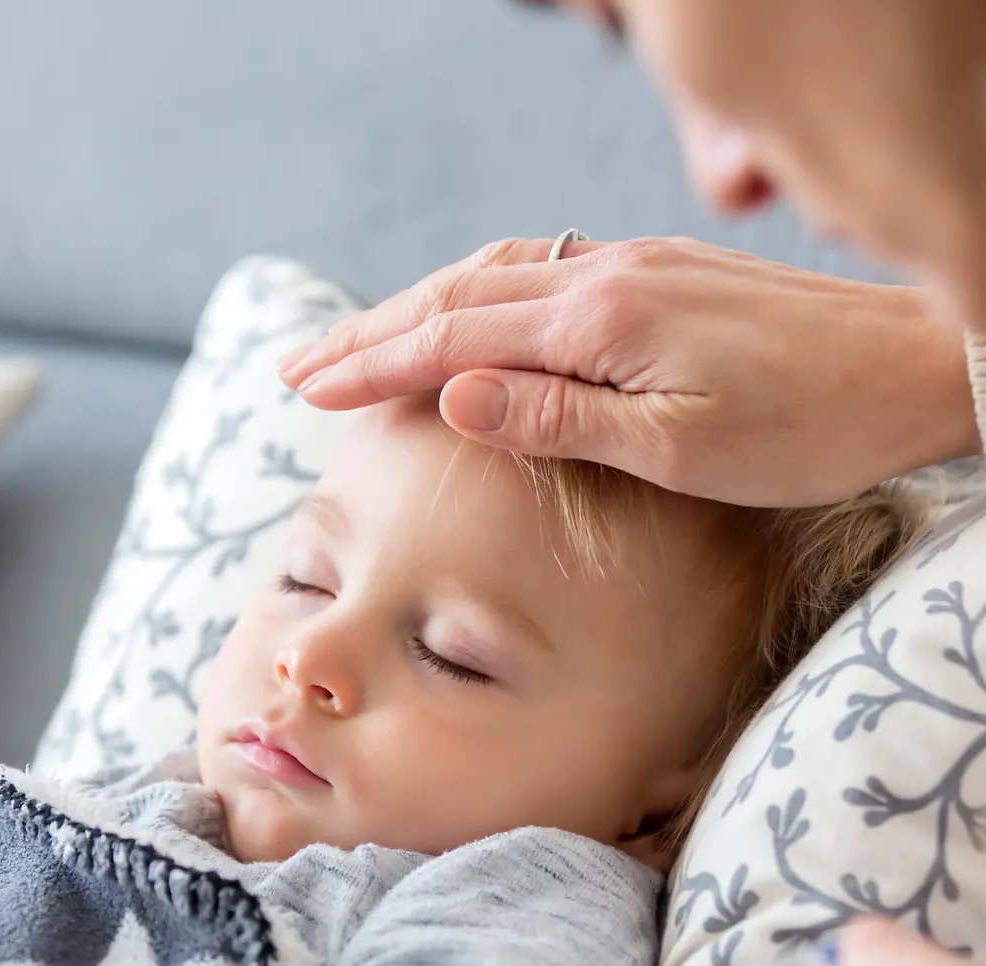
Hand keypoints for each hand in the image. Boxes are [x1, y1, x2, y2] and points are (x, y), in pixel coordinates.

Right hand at [279, 237, 977, 504]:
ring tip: (360, 343)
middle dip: (368, 330)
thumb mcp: (678, 446)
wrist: (919, 364)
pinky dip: (477, 294)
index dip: (369, 364)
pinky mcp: (658, 275)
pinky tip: (468, 315)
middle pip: (454, 294)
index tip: (302, 388)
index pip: (450, 338)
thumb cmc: (808, 427)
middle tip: (299, 364)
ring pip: (492, 275)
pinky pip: (538, 272)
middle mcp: (605, 277)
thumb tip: (449, 394)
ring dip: (415, 308)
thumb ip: (557, 417)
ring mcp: (632, 267)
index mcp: (598, 321)